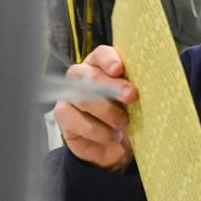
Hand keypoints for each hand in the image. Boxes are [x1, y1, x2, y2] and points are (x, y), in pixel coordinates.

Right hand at [54, 45, 137, 170]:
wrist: (117, 146)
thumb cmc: (127, 115)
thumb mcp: (135, 102)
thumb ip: (133, 91)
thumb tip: (137, 89)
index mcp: (102, 65)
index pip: (101, 54)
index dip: (109, 60)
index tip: (119, 69)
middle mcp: (82, 76)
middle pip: (90, 75)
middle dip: (112, 87)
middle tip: (131, 96)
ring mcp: (70, 95)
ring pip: (82, 98)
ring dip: (106, 112)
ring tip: (123, 123)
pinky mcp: (63, 115)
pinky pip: (75, 120)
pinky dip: (97, 131)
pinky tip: (112, 136)